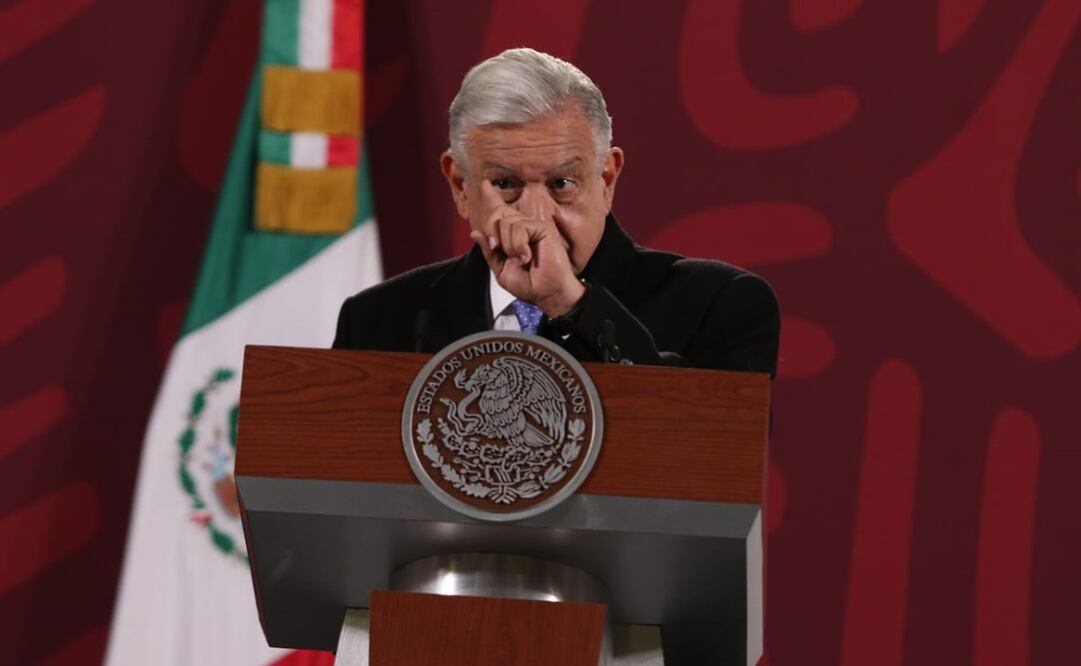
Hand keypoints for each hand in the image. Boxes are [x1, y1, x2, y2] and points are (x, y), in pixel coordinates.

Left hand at [470, 180, 584, 316]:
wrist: (547, 293)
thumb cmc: (529, 284)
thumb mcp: (501, 269)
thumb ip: (489, 250)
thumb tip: (475, 232)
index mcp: (514, 235)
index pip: (500, 212)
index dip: (491, 197)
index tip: (484, 184)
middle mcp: (524, 227)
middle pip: (498, 214)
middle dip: (494, 233)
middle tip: (501, 251)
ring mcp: (534, 225)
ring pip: (506, 222)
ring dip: (509, 245)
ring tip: (521, 259)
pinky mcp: (542, 227)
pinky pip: (519, 227)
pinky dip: (518, 244)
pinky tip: (527, 256)